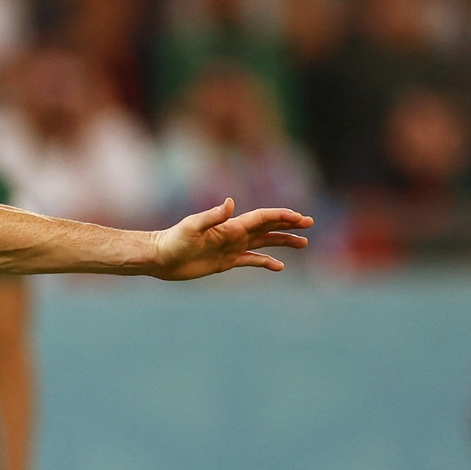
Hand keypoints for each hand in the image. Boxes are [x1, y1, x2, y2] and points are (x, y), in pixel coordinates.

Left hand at [149, 198, 312, 280]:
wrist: (160, 258)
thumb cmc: (173, 241)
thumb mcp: (192, 227)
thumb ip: (212, 216)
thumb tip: (230, 203)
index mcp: (231, 226)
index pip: (263, 218)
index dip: (282, 216)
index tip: (300, 218)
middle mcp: (234, 234)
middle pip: (268, 227)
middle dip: (289, 225)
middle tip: (309, 223)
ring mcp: (231, 248)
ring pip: (264, 243)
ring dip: (283, 242)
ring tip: (303, 244)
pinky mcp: (225, 262)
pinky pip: (251, 261)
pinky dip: (265, 262)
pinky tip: (279, 267)